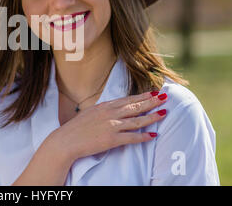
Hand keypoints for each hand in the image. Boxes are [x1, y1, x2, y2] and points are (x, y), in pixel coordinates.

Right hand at [49, 91, 167, 161]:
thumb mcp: (90, 113)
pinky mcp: (111, 139)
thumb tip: (114, 108)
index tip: (154, 92)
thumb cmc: (76, 128)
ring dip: (152, 117)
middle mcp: (110, 114)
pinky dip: (143, 137)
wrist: (66, 140)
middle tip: (165, 97)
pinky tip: (153, 135)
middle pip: (135, 106)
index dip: (142, 96)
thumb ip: (104, 110)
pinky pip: (131, 138)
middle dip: (152, 101)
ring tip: (164, 113)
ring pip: (137, 120)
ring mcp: (111, 126)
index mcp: (105, 106)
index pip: (128, 99)